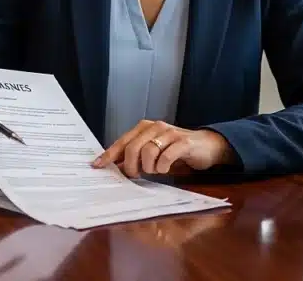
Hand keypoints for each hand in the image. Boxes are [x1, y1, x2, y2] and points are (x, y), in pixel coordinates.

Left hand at [91, 120, 233, 177]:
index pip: (122, 141)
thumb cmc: (175, 149)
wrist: (205, 145)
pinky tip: (165, 169)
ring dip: (148, 167)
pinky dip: (163, 166)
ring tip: (155, 171)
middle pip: (132, 148)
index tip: (97, 165)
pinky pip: (166, 156)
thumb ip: (135, 155)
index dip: (109, 154)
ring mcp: (170, 133)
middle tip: (136, 175)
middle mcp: (155, 127)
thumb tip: (114, 165)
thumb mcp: (152, 151)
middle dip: (131, 166)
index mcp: (144, 127)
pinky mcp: (183, 142)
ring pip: (148, 152)